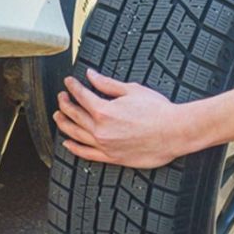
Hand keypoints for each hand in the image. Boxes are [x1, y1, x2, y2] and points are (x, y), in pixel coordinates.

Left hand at [53, 68, 190, 168]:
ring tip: (59, 116)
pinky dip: (75, 148)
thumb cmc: (158, 110)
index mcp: (104, 111)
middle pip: (75, 115)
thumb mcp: (132, 90)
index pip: (81, 96)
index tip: (69, 82)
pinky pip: (87, 154)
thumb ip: (108, 84)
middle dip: (65, 103)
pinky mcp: (113, 157)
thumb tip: (92, 75)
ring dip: (64, 124)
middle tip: (61, 97)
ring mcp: (105, 145)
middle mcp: (100, 130)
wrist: (174, 132)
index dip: (73, 87)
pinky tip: (68, 143)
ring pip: (76, 134)